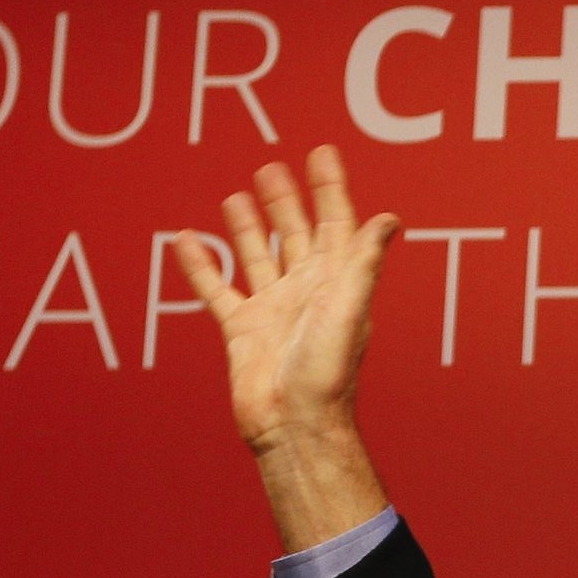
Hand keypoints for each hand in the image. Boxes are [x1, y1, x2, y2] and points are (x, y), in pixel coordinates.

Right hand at [174, 145, 401, 456]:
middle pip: (296, 234)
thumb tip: (390, 218)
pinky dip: (201, 265)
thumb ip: (364, 262)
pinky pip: (217, 289)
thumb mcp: (349, 309)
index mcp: (335, 283)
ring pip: (257, 256)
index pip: (335, 224)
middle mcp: (305, 292)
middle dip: (287, 201)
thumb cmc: (327, 374)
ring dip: (249, 227)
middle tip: (272, 167)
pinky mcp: (242, 330)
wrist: (294, 424)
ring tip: (236, 195)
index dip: (330, 188)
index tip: (323, 152)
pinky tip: (186, 239)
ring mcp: (272, 310)